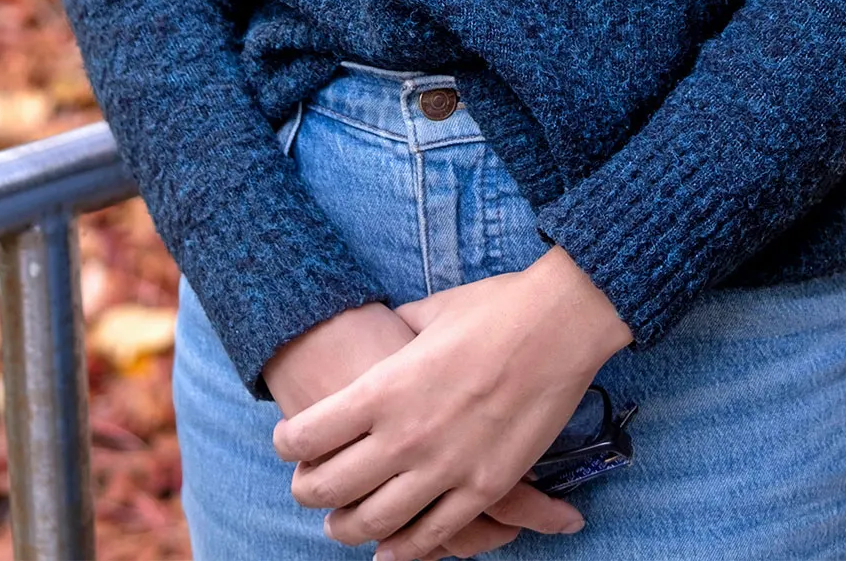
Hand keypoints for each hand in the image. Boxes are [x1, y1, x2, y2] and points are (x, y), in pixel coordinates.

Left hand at [272, 247, 631, 560]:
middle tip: (305, 488)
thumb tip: (383, 334)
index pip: (308, 434)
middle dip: (307, 492)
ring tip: (339, 525)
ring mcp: (445, 467)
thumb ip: (397, 335)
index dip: (287, 443)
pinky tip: (389, 551)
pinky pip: (432, 536)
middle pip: (330, 487)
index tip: (287, 442)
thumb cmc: (494, 308)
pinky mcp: (484, 487)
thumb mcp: (429, 312)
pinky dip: (404, 551)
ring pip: (374, 522)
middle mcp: (405, 434)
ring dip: (347, 529)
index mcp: (384, 387)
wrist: (559, 324)